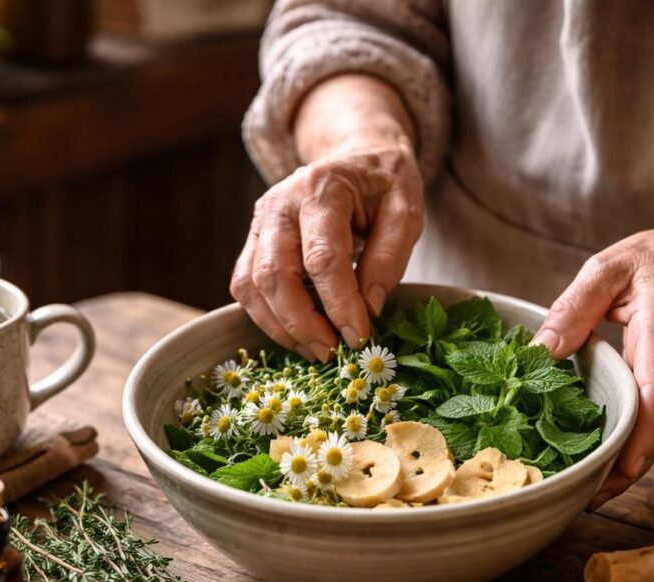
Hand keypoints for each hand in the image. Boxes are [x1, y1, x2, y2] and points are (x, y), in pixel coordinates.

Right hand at [230, 137, 423, 361]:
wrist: (356, 157)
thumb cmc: (384, 184)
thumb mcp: (407, 209)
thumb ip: (391, 256)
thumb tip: (369, 307)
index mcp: (321, 188)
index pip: (322, 257)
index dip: (339, 303)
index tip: (359, 336)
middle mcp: (280, 203)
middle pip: (275, 275)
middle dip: (303, 323)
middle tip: (333, 352)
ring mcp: (260, 222)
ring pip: (251, 286)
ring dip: (281, 327)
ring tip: (318, 349)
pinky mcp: (253, 241)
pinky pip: (245, 288)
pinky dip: (268, 318)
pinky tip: (299, 333)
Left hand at [533, 224, 653, 507]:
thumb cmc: (651, 265)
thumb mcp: (607, 270)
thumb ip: (574, 307)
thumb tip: (540, 351)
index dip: (644, 433)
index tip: (622, 468)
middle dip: (626, 468)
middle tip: (584, 497)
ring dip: (624, 468)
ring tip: (582, 492)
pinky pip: (649, 428)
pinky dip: (625, 451)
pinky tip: (593, 467)